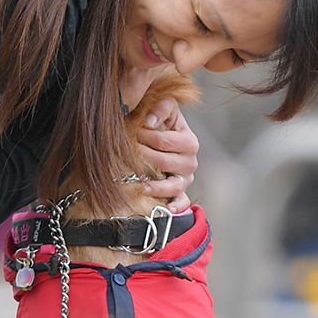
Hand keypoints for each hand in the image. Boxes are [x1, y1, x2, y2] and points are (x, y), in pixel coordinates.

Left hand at [134, 99, 197, 213]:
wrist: (166, 137)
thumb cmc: (164, 122)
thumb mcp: (166, 108)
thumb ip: (161, 108)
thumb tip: (150, 122)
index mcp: (189, 141)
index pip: (164, 142)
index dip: (145, 137)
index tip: (130, 132)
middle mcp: (190, 162)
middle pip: (164, 163)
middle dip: (143, 157)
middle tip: (127, 151)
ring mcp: (185, 179)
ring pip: (173, 185)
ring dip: (155, 186)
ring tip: (139, 184)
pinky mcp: (181, 192)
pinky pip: (181, 202)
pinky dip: (176, 206)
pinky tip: (166, 209)